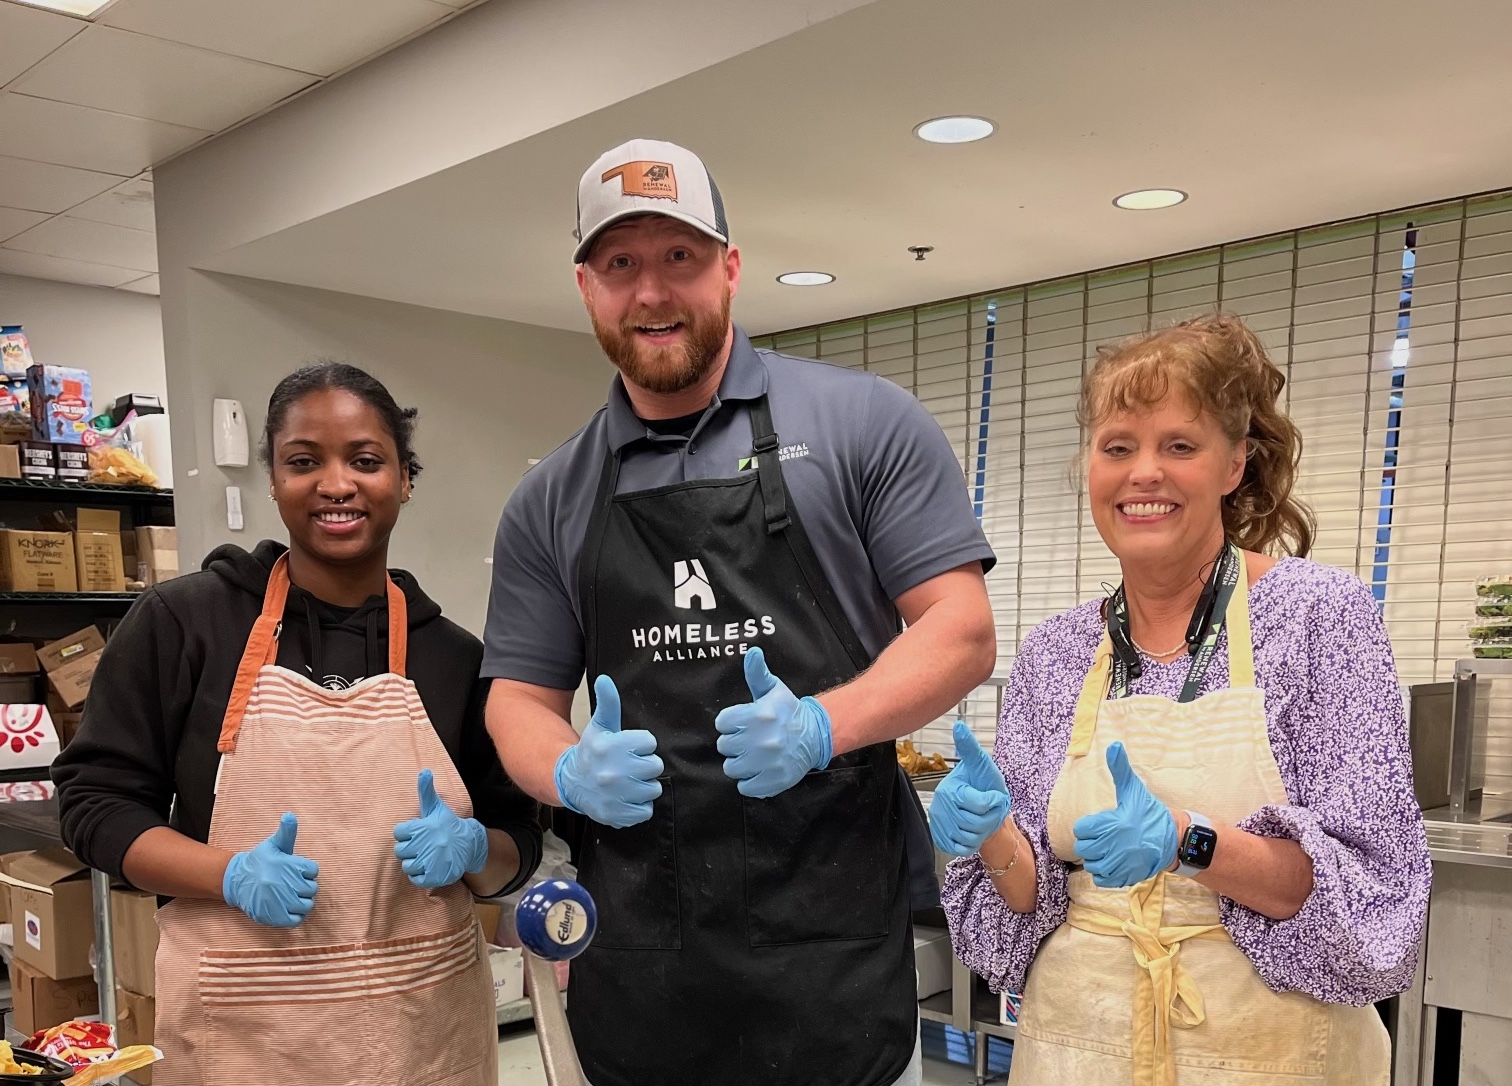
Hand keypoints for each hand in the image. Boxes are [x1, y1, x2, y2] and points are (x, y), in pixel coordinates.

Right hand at [222, 813, 318, 926]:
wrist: (237, 882)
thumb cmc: (260, 862)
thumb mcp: (273, 844)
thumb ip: (286, 832)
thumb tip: (290, 815)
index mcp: (287, 865)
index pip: (313, 870)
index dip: (306, 871)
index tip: (295, 870)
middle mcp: (285, 884)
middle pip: (312, 889)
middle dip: (304, 886)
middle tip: (291, 884)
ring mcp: (281, 902)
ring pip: (306, 905)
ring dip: (301, 901)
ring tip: (290, 895)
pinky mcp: (275, 917)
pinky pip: (297, 920)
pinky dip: (295, 915)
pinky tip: (287, 907)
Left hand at [393, 769, 488, 889]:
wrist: (470, 845)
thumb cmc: (447, 825)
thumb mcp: (436, 808)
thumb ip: (426, 791)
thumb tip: (424, 771)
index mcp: (423, 827)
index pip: (398, 833)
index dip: (407, 833)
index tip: (419, 832)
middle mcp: (426, 844)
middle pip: (400, 850)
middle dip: (410, 848)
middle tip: (423, 845)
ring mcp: (430, 862)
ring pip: (407, 866)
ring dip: (415, 862)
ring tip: (427, 856)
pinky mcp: (434, 877)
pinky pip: (415, 879)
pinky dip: (419, 876)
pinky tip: (429, 867)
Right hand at [554, 675, 663, 828]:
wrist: (571, 782)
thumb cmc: (593, 752)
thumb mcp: (600, 726)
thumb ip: (608, 703)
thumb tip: (605, 679)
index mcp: (611, 747)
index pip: (650, 742)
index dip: (641, 745)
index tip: (628, 748)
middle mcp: (613, 772)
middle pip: (655, 766)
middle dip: (645, 765)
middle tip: (629, 766)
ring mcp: (615, 796)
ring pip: (653, 789)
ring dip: (644, 786)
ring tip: (628, 782)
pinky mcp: (617, 815)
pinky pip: (646, 811)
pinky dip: (638, 806)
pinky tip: (626, 798)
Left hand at [715, 648, 831, 797]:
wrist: (815, 736)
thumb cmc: (788, 712)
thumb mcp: (773, 689)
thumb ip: (757, 673)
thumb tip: (752, 652)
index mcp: (759, 715)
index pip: (722, 722)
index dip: (730, 722)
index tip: (742, 722)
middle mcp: (762, 740)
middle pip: (724, 746)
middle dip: (734, 742)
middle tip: (749, 739)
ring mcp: (767, 763)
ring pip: (731, 768)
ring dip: (740, 762)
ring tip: (753, 755)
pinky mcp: (773, 781)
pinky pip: (744, 787)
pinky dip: (749, 781)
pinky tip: (759, 769)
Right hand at [929, 721, 1011, 855]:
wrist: (985, 809)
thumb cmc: (985, 785)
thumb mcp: (982, 764)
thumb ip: (970, 748)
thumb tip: (959, 725)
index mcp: (949, 789)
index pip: (979, 805)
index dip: (993, 802)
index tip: (994, 795)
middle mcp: (941, 808)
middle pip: (975, 824)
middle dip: (990, 818)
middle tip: (989, 809)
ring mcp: (940, 825)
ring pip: (971, 838)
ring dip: (983, 831)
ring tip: (982, 819)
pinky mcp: (942, 840)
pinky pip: (962, 848)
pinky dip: (972, 843)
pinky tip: (973, 831)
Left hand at [1072, 742, 1176, 887]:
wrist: (1174, 840)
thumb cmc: (1150, 813)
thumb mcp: (1134, 790)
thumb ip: (1120, 769)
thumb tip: (1114, 745)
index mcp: (1111, 824)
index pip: (1080, 829)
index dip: (1088, 826)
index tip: (1101, 824)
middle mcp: (1112, 846)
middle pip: (1083, 848)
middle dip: (1091, 842)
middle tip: (1106, 837)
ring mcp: (1119, 864)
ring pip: (1091, 864)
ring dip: (1097, 858)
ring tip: (1110, 849)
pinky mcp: (1124, 877)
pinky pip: (1101, 879)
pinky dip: (1104, 874)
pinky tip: (1114, 863)